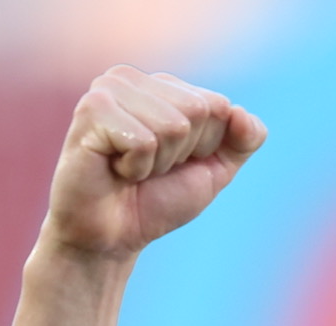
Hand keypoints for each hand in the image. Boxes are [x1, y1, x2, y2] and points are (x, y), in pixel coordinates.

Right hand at [41, 67, 264, 260]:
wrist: (112, 237)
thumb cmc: (157, 199)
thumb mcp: (215, 170)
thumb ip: (243, 140)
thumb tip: (242, 114)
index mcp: (162, 84)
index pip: (218, 105)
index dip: (205, 147)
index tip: (173, 162)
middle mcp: (132, 78)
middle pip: (197, 111)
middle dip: (182, 153)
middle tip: (149, 168)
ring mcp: (108, 89)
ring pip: (173, 125)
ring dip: (158, 163)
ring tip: (130, 170)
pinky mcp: (92, 110)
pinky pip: (144, 142)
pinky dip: (136, 168)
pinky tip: (115, 170)